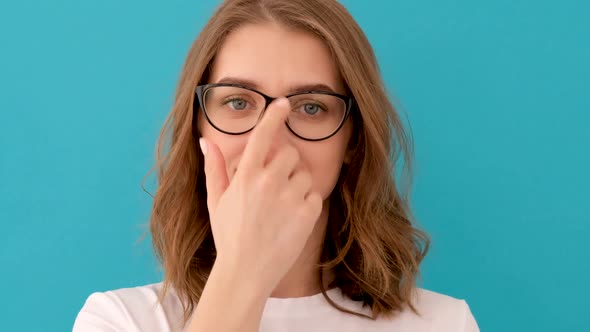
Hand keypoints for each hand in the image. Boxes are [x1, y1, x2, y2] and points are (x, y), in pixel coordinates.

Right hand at [199, 97, 322, 294]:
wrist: (246, 273)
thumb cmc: (228, 236)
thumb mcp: (216, 201)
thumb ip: (214, 168)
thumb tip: (207, 141)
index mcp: (245, 177)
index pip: (263, 136)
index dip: (275, 116)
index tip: (284, 104)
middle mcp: (268, 183)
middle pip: (290, 153)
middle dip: (285, 163)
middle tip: (276, 181)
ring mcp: (289, 199)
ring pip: (304, 174)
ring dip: (296, 184)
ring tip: (282, 205)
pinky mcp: (307, 215)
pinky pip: (315, 195)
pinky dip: (306, 203)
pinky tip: (291, 217)